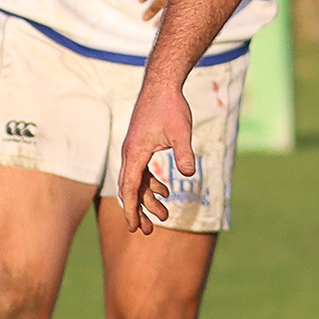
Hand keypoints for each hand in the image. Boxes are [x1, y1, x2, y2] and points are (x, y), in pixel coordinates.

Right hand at [113, 80, 197, 229]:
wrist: (162, 86)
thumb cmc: (171, 108)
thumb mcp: (182, 131)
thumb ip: (184, 152)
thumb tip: (189, 173)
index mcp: (135, 153)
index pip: (129, 188)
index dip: (132, 209)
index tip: (134, 228)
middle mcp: (130, 154)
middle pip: (131, 189)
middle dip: (140, 211)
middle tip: (149, 232)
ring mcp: (135, 150)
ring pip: (138, 181)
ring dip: (149, 199)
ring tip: (165, 215)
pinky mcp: (142, 146)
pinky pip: (143, 170)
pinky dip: (153, 183)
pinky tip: (166, 192)